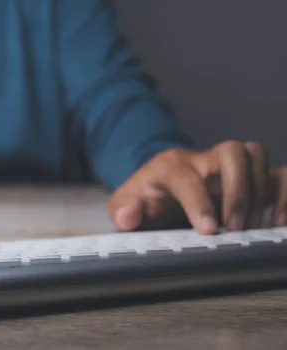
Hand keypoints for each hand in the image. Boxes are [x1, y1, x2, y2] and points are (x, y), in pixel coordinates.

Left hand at [108, 140, 283, 233]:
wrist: (157, 189)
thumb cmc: (143, 199)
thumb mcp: (125, 205)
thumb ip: (123, 210)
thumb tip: (127, 216)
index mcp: (169, 166)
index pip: (185, 175)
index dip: (198, 201)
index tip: (209, 229)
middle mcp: (201, 160)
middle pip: (231, 151)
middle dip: (238, 189)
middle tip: (235, 227)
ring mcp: (226, 167)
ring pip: (255, 154)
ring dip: (260, 191)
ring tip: (253, 228)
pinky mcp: (247, 177)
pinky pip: (276, 172)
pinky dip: (283, 193)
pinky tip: (278, 222)